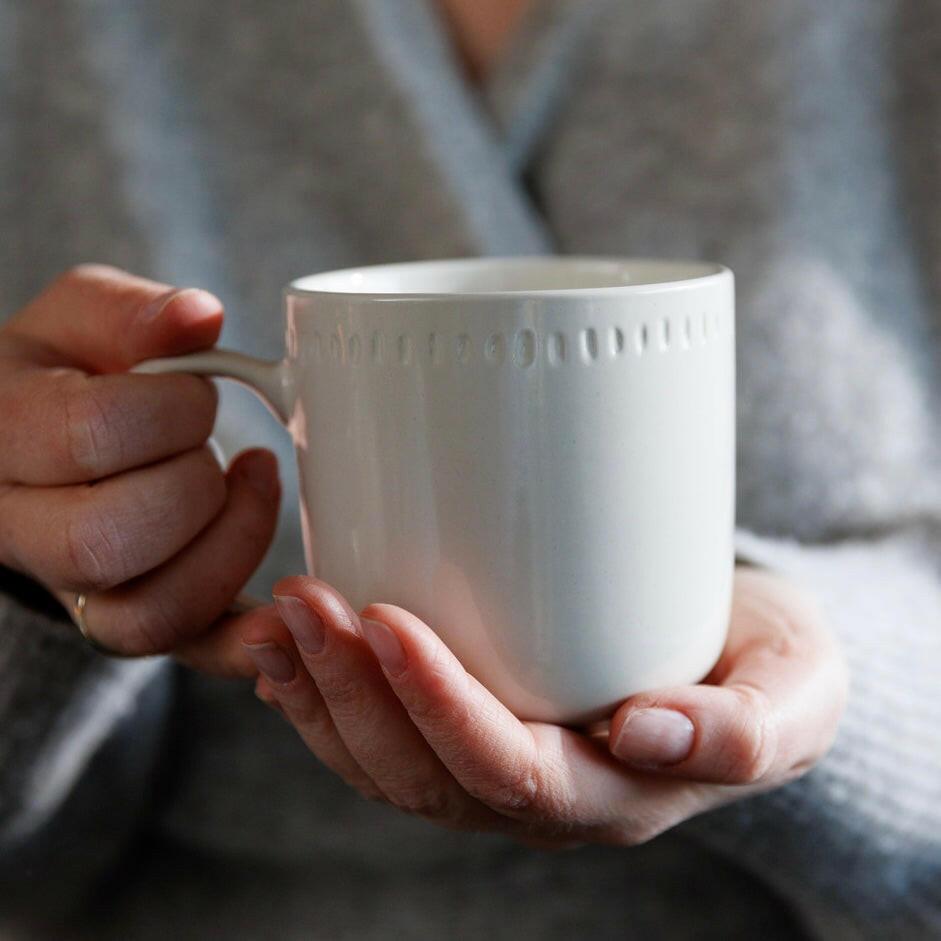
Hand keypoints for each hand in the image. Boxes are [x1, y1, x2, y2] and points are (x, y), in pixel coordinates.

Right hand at [0, 264, 279, 672]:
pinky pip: (189, 651)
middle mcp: (24, 533)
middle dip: (194, 485)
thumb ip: (130, 311)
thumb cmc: (72, 376)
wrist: (48, 450)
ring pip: (151, 614)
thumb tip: (199, 316)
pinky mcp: (135, 623)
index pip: (89, 435)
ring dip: (231, 547)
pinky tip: (286, 603)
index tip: (198, 391)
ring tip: (253, 485)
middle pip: (107, 541)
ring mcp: (80, 593)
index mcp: (3, 441)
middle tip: (216, 447)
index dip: (171, 410)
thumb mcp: (81, 320)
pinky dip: (246, 640)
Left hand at [243, 566, 846, 846]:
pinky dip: (323, 701)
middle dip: (353, 689)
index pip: (507, 770)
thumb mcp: (795, 689)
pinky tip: (286, 655)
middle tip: (308, 600)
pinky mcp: (475, 728)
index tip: (387, 619)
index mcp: (612, 791)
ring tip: (280, 619)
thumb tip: (646, 731)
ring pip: (386, 764)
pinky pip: (382, 742)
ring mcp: (498, 768)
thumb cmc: (769, 666)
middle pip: (424, 770)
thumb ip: (747, 728)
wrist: (746, 661)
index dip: (438, 705)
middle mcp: (541, 794)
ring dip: (321, 693)